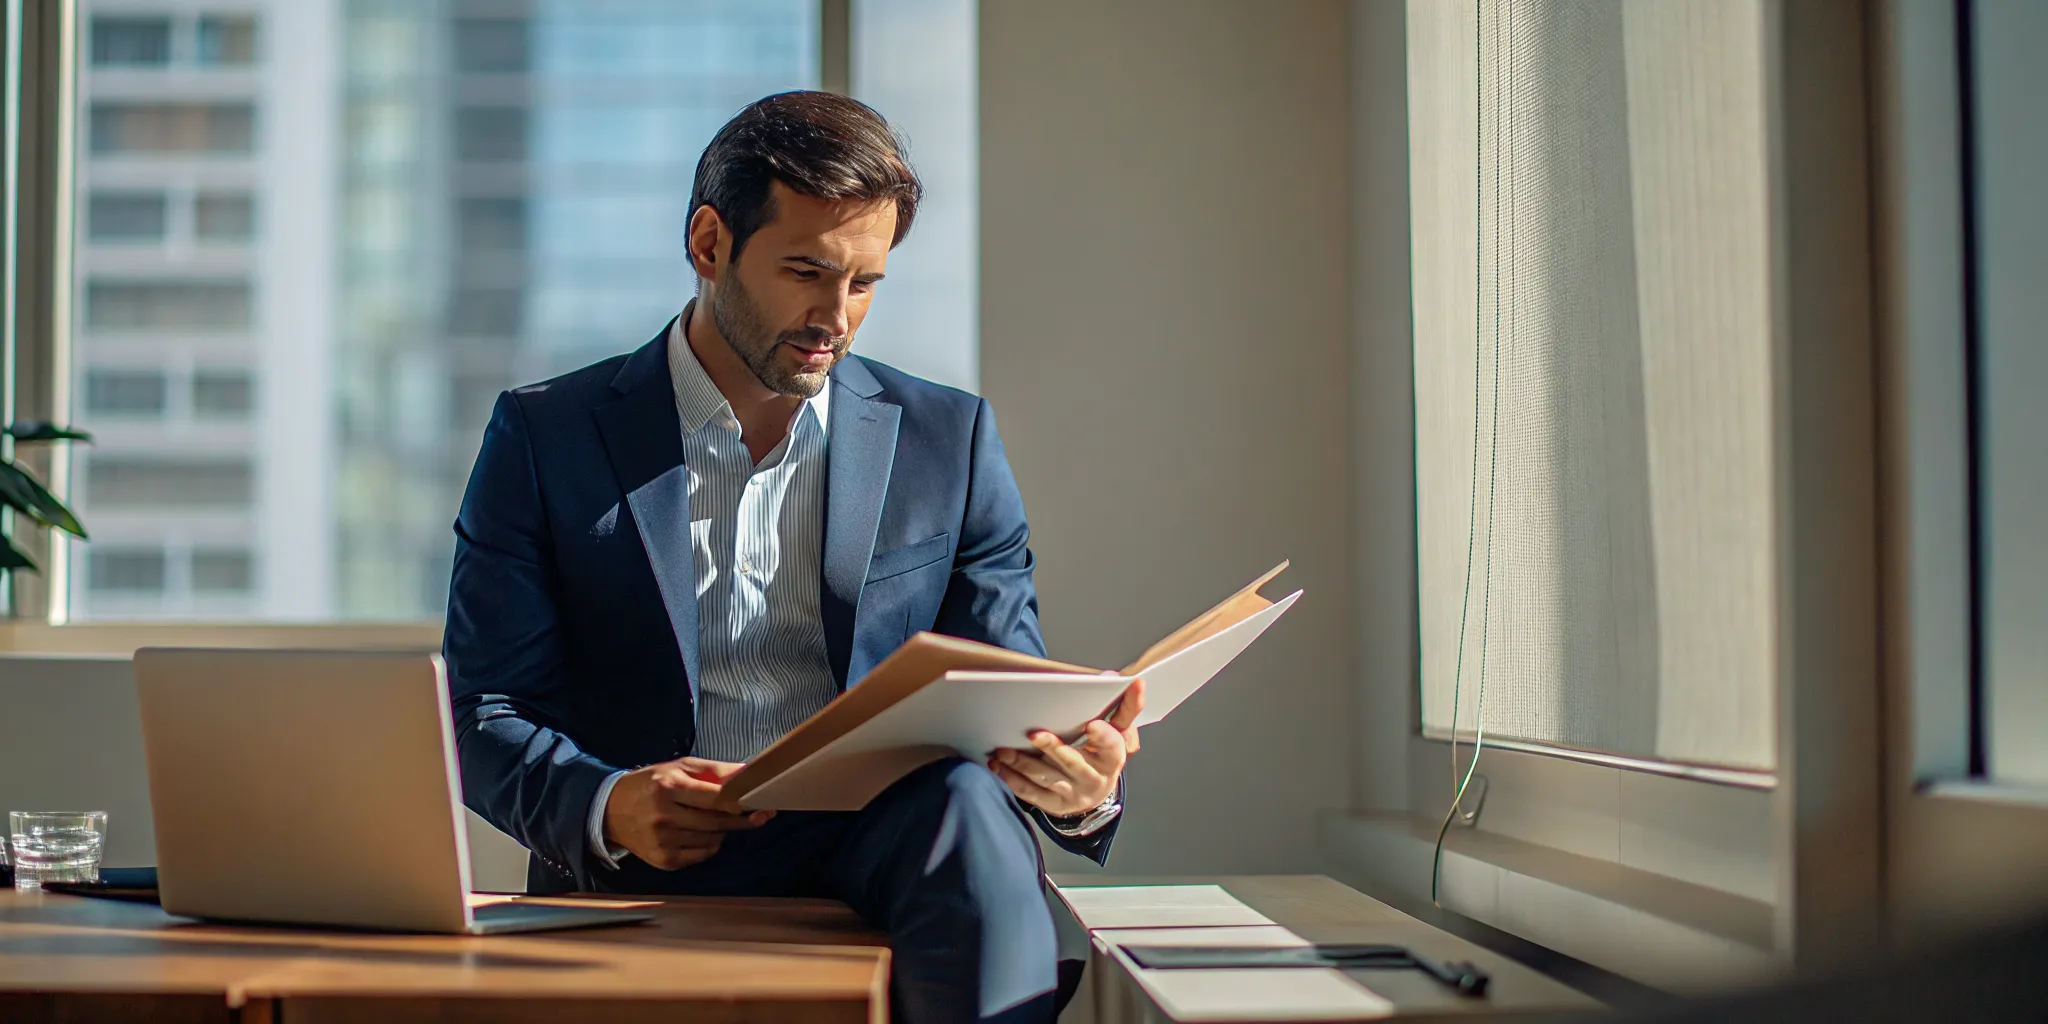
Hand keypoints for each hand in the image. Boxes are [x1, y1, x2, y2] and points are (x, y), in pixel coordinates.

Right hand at [602, 756, 773, 869]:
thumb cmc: (651, 784)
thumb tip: (749, 773)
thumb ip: (716, 770)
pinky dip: (709, 844)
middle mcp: (665, 816)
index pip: (716, 798)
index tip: (760, 802)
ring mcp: (663, 841)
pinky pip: (702, 854)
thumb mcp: (680, 767)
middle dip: (741, 819)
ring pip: (713, 840)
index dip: (741, 802)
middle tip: (756, 814)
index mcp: (669, 787)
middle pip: (717, 822)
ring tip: (714, 819)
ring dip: (722, 830)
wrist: (610, 810)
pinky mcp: (664, 860)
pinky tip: (700, 833)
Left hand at [988, 678, 1144, 816]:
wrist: (1095, 791)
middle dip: (1053, 748)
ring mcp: (1074, 793)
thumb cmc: (1103, 753)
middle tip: (1034, 734)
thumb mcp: (1118, 730)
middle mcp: (1095, 779)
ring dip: (1022, 764)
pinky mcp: (1055, 805)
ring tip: (1003, 750)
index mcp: (1113, 758)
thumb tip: (1120, 678)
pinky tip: (998, 765)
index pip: (1113, 746)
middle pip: (1073, 762)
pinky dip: (1012, 780)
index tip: (1093, 724)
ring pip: (1047, 778)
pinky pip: (1031, 794)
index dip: (1104, 736)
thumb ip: (1123, 706)